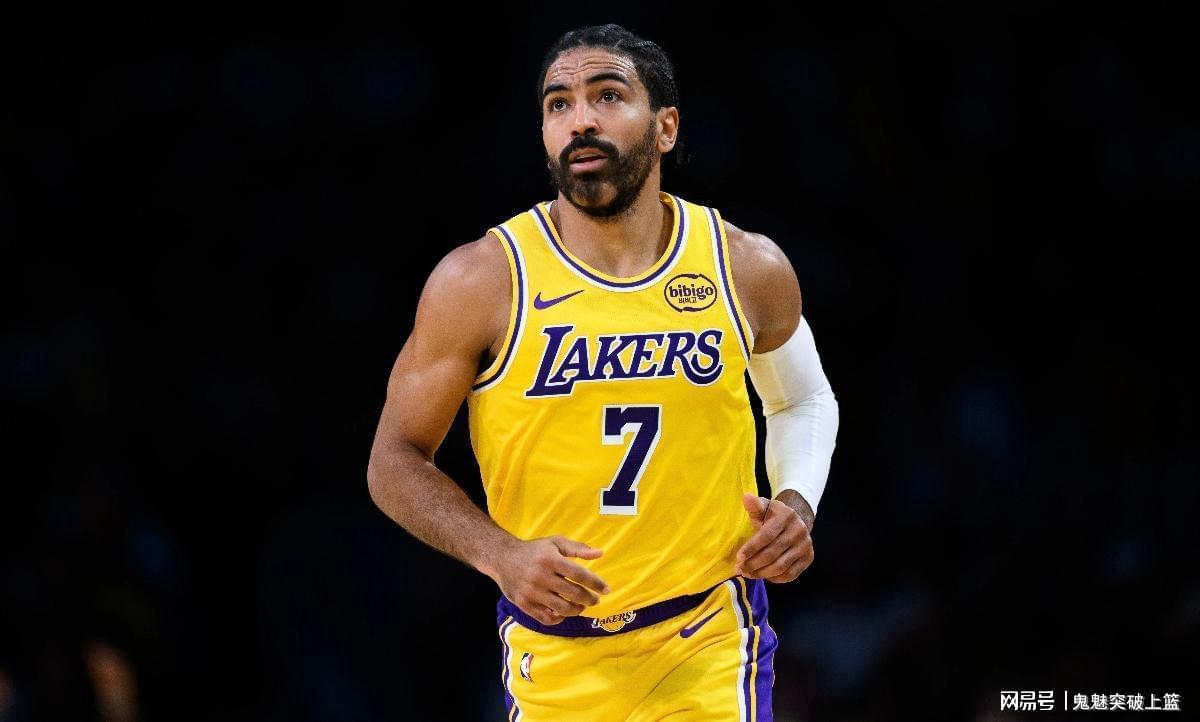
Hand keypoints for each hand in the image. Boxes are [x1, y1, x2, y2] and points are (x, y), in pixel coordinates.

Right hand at [491, 535, 611, 624]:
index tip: (607, 590)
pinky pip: (546, 618)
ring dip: (576, 610)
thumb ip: (578, 548)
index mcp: (551, 559)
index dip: (596, 583)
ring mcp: (532, 592)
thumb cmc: (534, 550)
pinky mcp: (524, 604)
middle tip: (594, 600)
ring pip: (562, 608)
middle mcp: (541, 576)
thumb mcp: (555, 542)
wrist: (503, 558)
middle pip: (573, 593)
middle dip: (589, 599)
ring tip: (581, 606)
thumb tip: (601, 554)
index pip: (580, 574)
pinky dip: (559, 618)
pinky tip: (563, 612)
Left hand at [734, 493, 813, 582]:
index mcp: (786, 516)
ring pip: (781, 566)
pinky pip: (790, 574)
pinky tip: (763, 575)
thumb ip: (755, 506)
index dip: (751, 548)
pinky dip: (775, 578)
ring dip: (762, 573)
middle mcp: (799, 530)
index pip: (766, 536)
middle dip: (753, 564)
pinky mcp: (809, 557)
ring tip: (748, 573)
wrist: (797, 520)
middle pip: (772, 554)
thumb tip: (746, 497)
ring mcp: (806, 545)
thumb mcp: (764, 507)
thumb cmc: (773, 515)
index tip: (738, 558)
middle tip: (740, 569)